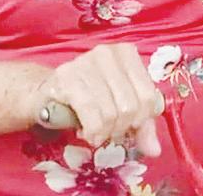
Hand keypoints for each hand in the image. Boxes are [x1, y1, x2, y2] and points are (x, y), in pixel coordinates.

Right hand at [33, 43, 161, 155]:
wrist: (48, 93)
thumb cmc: (89, 97)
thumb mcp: (120, 107)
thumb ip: (142, 125)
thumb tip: (155, 149)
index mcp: (126, 53)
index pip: (149, 97)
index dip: (140, 120)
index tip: (127, 124)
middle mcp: (107, 52)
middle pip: (131, 107)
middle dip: (120, 128)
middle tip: (108, 129)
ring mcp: (86, 62)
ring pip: (112, 114)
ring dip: (104, 133)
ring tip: (95, 129)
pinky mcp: (67, 79)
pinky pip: (92, 117)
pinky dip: (92, 132)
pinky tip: (85, 131)